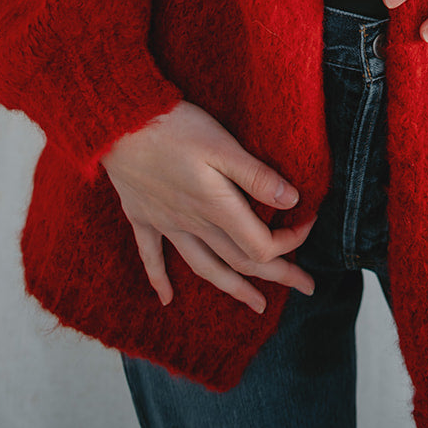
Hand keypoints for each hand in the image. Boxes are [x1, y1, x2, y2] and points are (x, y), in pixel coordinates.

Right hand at [101, 100, 315, 313]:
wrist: (117, 123)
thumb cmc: (175, 128)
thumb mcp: (222, 146)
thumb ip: (256, 175)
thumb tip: (292, 201)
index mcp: (216, 208)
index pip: (261, 244)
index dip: (291, 242)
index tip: (310, 225)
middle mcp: (192, 224)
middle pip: (240, 261)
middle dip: (277, 275)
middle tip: (306, 286)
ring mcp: (165, 224)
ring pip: (204, 267)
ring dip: (232, 288)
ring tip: (256, 304)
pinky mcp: (142, 215)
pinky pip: (152, 257)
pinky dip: (160, 280)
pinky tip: (166, 300)